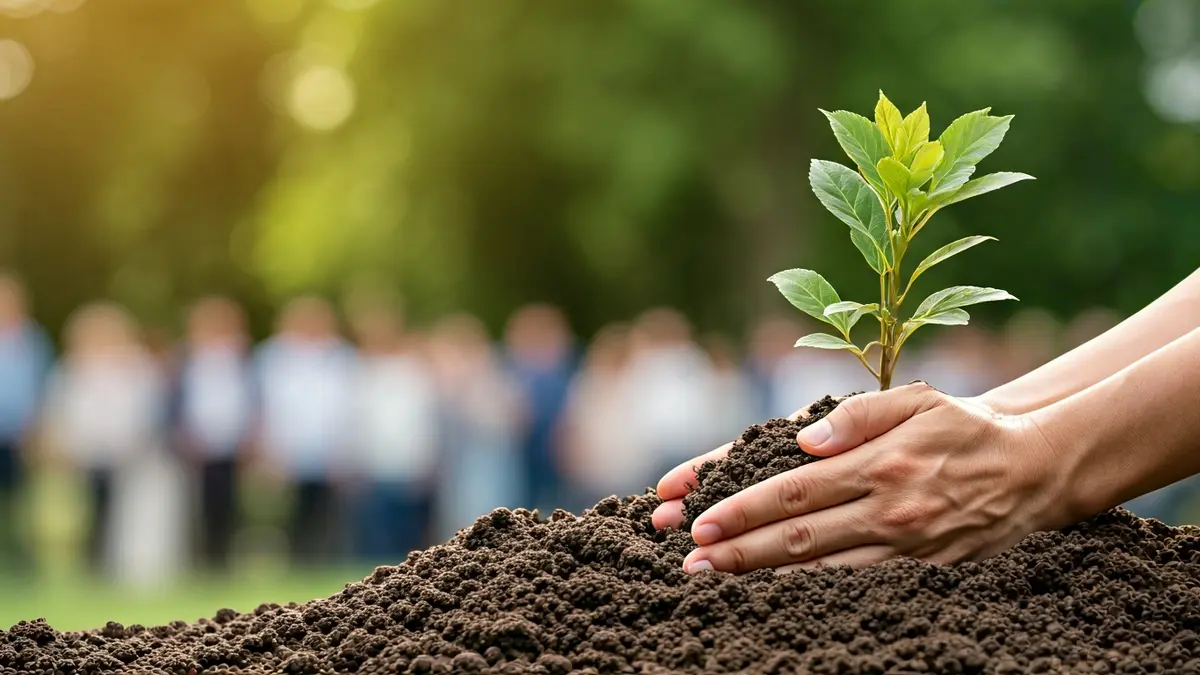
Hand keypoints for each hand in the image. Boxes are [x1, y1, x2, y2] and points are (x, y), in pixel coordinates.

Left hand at [653, 382, 1068, 571]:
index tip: (701, 522)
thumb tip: (804, 440)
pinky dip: (814, 592)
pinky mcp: (923, 572)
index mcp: (880, 463)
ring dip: (766, 577)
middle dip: (739, 551)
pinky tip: (779, 597)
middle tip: (692, 563)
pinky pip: (859, 585)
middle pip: (799, 536)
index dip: (744, 508)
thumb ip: (858, 414)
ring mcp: (906, 546)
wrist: (1034, 468)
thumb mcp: (916, 400)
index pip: (795, 490)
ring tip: (718, 583)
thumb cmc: (964, 427)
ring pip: (823, 570)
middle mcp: (889, 509)